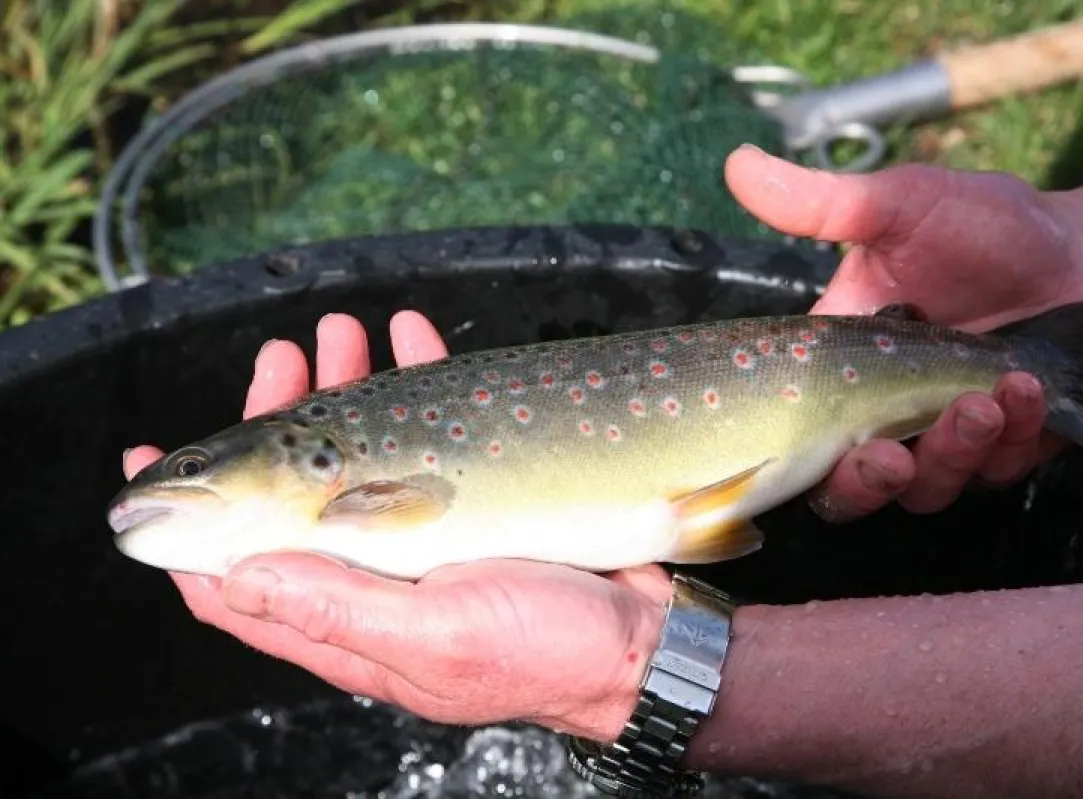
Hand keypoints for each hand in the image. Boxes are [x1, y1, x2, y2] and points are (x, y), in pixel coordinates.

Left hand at [122, 311, 668, 740]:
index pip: (236, 581)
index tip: (146, 463)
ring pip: (359, 457)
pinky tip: (414, 336)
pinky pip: (430, 437)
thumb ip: (338, 604)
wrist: (646, 642)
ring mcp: (423, 540)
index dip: (184, 530)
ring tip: (342, 331)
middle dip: (277, 423)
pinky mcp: (473, 506)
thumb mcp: (439, 634)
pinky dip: (419, 385)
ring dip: (343, 391)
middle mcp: (374, 580)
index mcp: (349, 622)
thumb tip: (234, 572)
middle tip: (283, 357)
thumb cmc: (547, 651)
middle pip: (294, 498)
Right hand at [724, 145, 1082, 520]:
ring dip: (951, 455)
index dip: (788, 453)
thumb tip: (736, 162)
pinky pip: (991, 474)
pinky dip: (1011, 440)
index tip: (813, 442)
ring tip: (988, 401)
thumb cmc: (989, 228)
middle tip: (890, 459)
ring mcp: (940, 440)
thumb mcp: (902, 206)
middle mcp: (881, 412)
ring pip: (921, 490)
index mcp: (841, 364)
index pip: (792, 426)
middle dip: (864, 485)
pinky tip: (1029, 392)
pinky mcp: (1000, 455)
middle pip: (844, 486)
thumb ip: (823, 204)